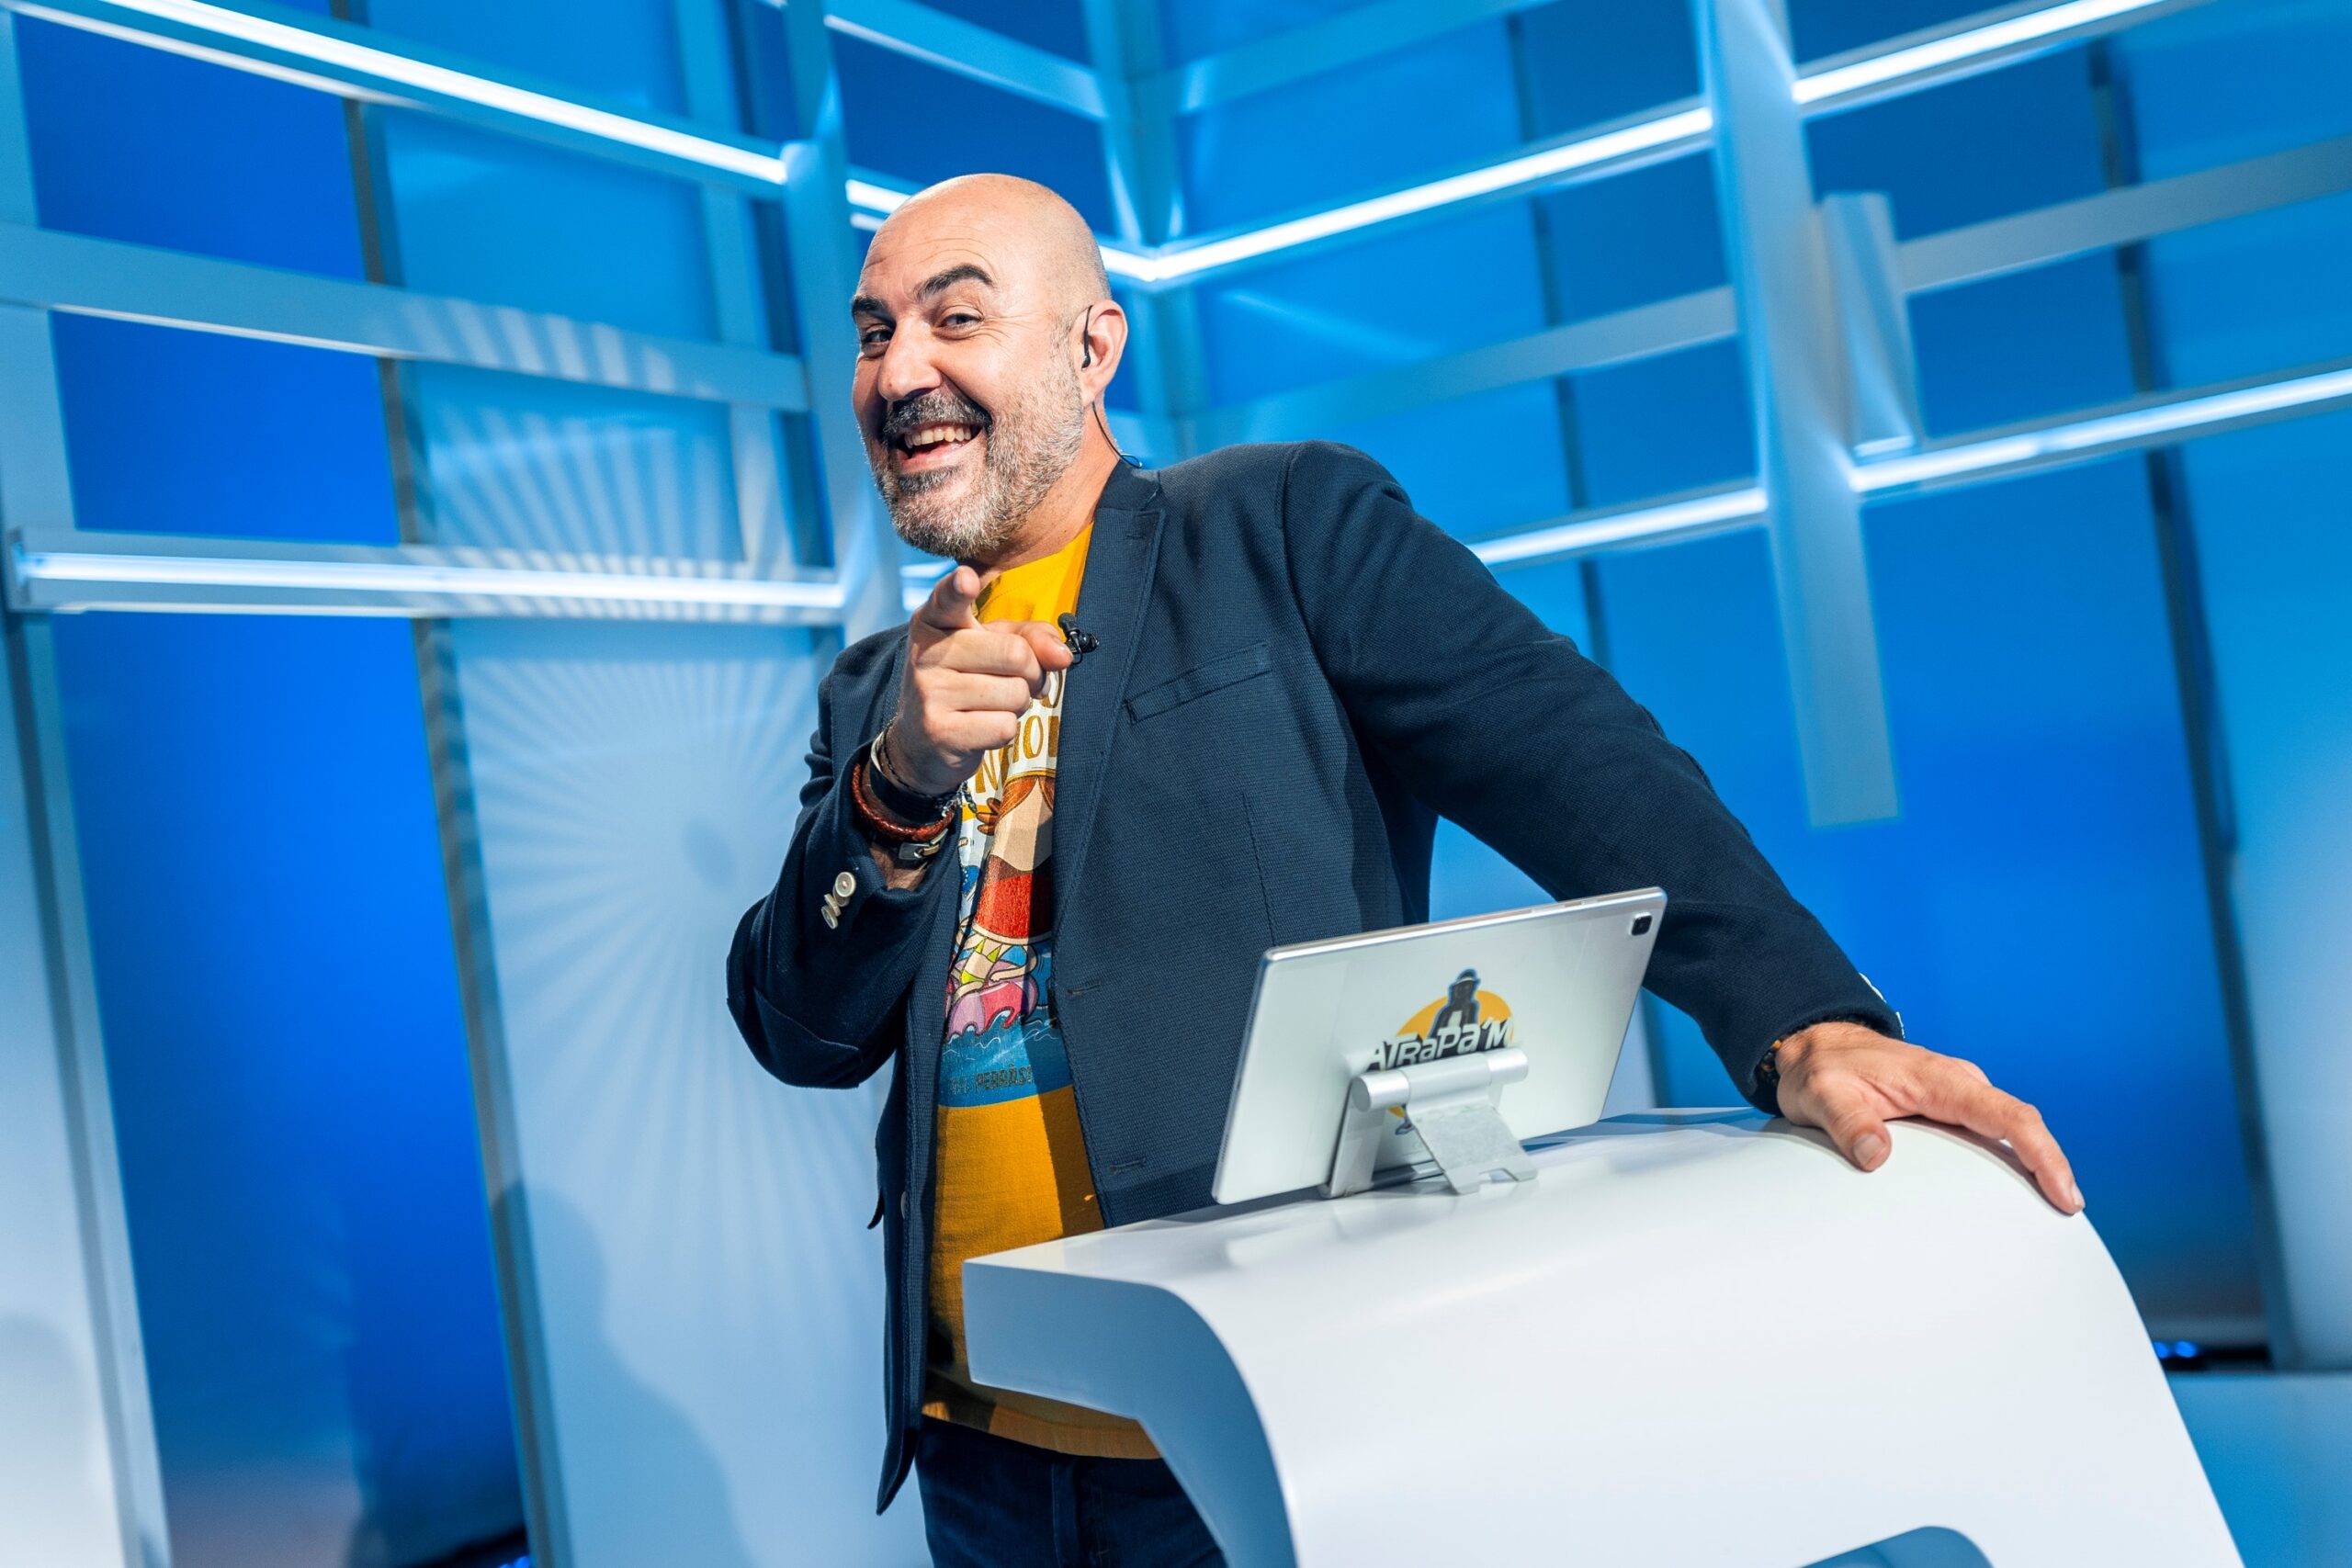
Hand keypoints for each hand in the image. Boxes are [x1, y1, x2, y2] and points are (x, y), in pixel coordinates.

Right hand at [885, 566, 1072, 798]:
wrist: (922, 742)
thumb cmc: (967, 682)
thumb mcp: (994, 648)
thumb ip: (1032, 638)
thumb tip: (1062, 656)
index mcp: (934, 621)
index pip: (947, 599)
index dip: (959, 588)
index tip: (967, 579)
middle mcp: (925, 652)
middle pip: (1015, 653)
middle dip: (1031, 673)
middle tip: (1014, 681)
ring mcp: (928, 692)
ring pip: (1015, 693)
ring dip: (1018, 704)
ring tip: (991, 705)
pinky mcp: (939, 731)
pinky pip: (1004, 726)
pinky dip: (1005, 730)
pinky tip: (980, 727)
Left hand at [1771, 1020, 2083, 1213]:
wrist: (1815, 1044)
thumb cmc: (1823, 1068)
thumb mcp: (1822, 1093)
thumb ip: (1848, 1121)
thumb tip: (1874, 1155)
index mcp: (1937, 1079)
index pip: (2007, 1115)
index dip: (2042, 1154)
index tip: (2063, 1192)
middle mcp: (1956, 1083)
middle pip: (2021, 1124)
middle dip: (2052, 1167)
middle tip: (2067, 1214)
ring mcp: (1955, 1094)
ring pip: (2009, 1128)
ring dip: (2033, 1164)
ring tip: (2050, 1212)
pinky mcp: (1946, 1107)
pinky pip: (1988, 1132)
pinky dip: (2009, 1158)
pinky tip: (2013, 1191)